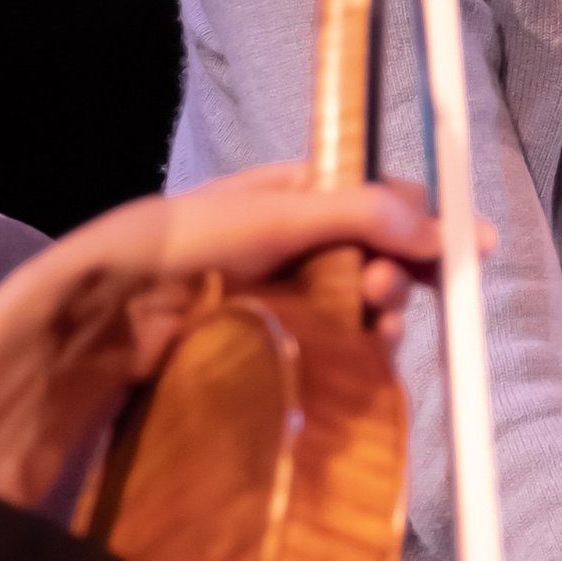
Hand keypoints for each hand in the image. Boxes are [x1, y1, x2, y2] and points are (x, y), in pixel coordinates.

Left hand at [0, 164, 450, 510]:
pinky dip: (351, 358)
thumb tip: (438, 226)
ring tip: (374, 330)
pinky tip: (356, 365)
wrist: (95, 323)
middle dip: (399, 273)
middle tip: (395, 293)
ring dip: (378, 319)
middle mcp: (283, 246)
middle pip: (371, 259)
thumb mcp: (269, 214)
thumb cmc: (175, 250)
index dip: (419, 219)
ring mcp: (273, 303)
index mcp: (283, 195)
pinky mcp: (263, 355)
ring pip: (355, 311)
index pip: (371, 199)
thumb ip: (355, 215)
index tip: (466, 247)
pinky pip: (327, 355)